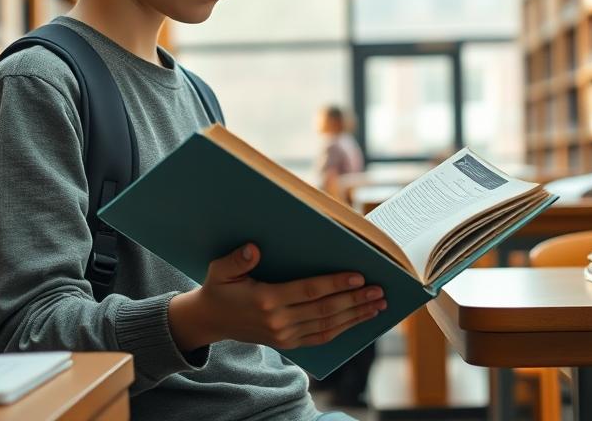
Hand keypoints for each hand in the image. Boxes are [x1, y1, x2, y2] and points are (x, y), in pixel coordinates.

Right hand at [168, 243, 386, 351]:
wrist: (211, 321)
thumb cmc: (219, 288)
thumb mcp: (220, 270)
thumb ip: (237, 260)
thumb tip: (253, 248)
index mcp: (266, 300)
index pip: (308, 291)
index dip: (335, 284)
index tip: (359, 277)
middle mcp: (278, 321)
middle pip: (325, 310)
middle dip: (355, 300)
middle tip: (380, 291)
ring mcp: (285, 336)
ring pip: (328, 326)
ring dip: (356, 316)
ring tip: (379, 305)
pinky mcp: (288, 344)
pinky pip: (321, 337)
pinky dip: (343, 329)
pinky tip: (360, 319)